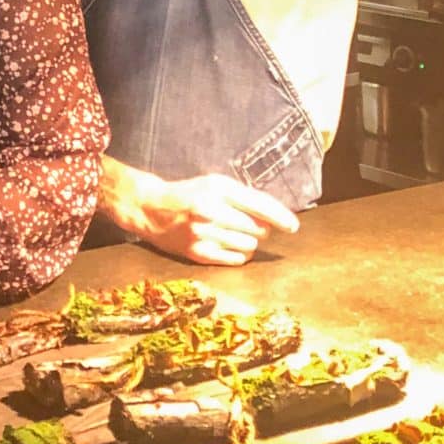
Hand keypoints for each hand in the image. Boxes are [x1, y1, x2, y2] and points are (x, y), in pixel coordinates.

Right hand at [100, 157, 298, 266]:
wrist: (151, 208)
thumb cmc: (189, 194)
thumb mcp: (215, 184)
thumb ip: (244, 197)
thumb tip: (277, 217)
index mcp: (217, 188)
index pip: (260, 204)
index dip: (281, 217)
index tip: (293, 226)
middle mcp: (211, 210)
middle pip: (258, 229)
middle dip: (259, 228)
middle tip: (245, 223)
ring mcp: (204, 233)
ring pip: (249, 246)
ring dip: (248, 241)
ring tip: (231, 232)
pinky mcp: (199, 253)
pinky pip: (236, 260)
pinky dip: (238, 254)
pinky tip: (226, 244)